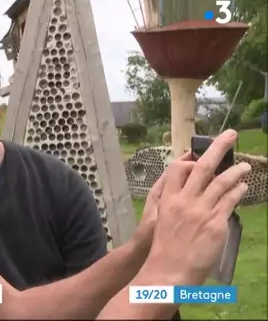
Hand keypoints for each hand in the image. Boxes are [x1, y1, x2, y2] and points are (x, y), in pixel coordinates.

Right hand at [143, 129, 250, 284]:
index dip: (189, 159)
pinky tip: (243, 186)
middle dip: (217, 147)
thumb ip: (172, 203)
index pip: (177, 169)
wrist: (168, 271)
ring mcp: (200, 211)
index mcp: (166, 199)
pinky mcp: (215, 222)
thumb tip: (186, 192)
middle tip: (230, 134)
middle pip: (202, 167)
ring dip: (236, 170)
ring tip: (246, 165)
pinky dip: (238, 190)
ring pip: (221, 181)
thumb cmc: (162, 248)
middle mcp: (183, 201)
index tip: (197, 154)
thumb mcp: (158, 220)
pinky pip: (230, 200)